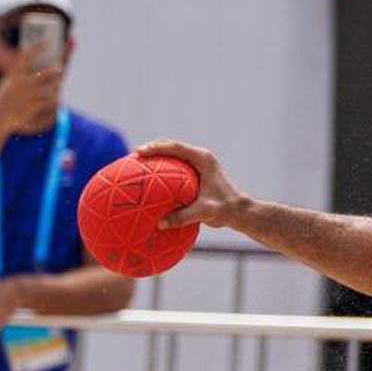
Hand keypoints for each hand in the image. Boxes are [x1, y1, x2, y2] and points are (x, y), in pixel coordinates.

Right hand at [0, 42, 62, 133]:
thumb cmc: (4, 100)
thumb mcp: (9, 85)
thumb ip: (22, 77)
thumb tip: (42, 72)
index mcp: (14, 75)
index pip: (26, 56)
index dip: (37, 48)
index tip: (47, 42)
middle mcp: (22, 83)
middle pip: (45, 73)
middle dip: (55, 70)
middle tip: (60, 69)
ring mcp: (29, 95)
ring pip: (50, 88)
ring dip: (55, 87)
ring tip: (57, 86)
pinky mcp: (34, 106)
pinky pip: (50, 101)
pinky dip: (55, 100)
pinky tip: (57, 100)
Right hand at [136, 139, 251, 229]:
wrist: (238, 212)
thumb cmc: (225, 209)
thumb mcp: (204, 212)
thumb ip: (183, 217)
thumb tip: (160, 224)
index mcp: (202, 159)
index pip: (175, 147)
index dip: (156, 147)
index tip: (139, 152)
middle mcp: (199, 158)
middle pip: (170, 146)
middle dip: (151, 148)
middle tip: (133, 157)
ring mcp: (196, 165)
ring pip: (171, 155)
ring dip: (155, 158)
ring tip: (136, 165)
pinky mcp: (194, 174)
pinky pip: (173, 168)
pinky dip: (161, 172)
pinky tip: (148, 183)